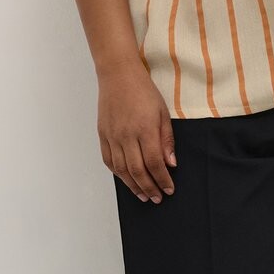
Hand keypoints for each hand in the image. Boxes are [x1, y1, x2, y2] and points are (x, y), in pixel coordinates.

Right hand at [97, 61, 177, 202]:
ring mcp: (112, 136)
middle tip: (157, 198)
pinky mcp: (103, 135)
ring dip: (133, 186)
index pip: (155, 162)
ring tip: (143, 195)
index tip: (169, 189)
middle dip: (149, 187)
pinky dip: (118, 173)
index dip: (162, 179)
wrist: (118, 75)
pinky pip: (109, 160)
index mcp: (145, 129)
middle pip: (138, 170)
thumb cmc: (143, 91)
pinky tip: (126, 180)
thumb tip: (171, 163)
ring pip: (122, 169)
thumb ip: (166, 139)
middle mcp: (127, 135)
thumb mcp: (162, 112)